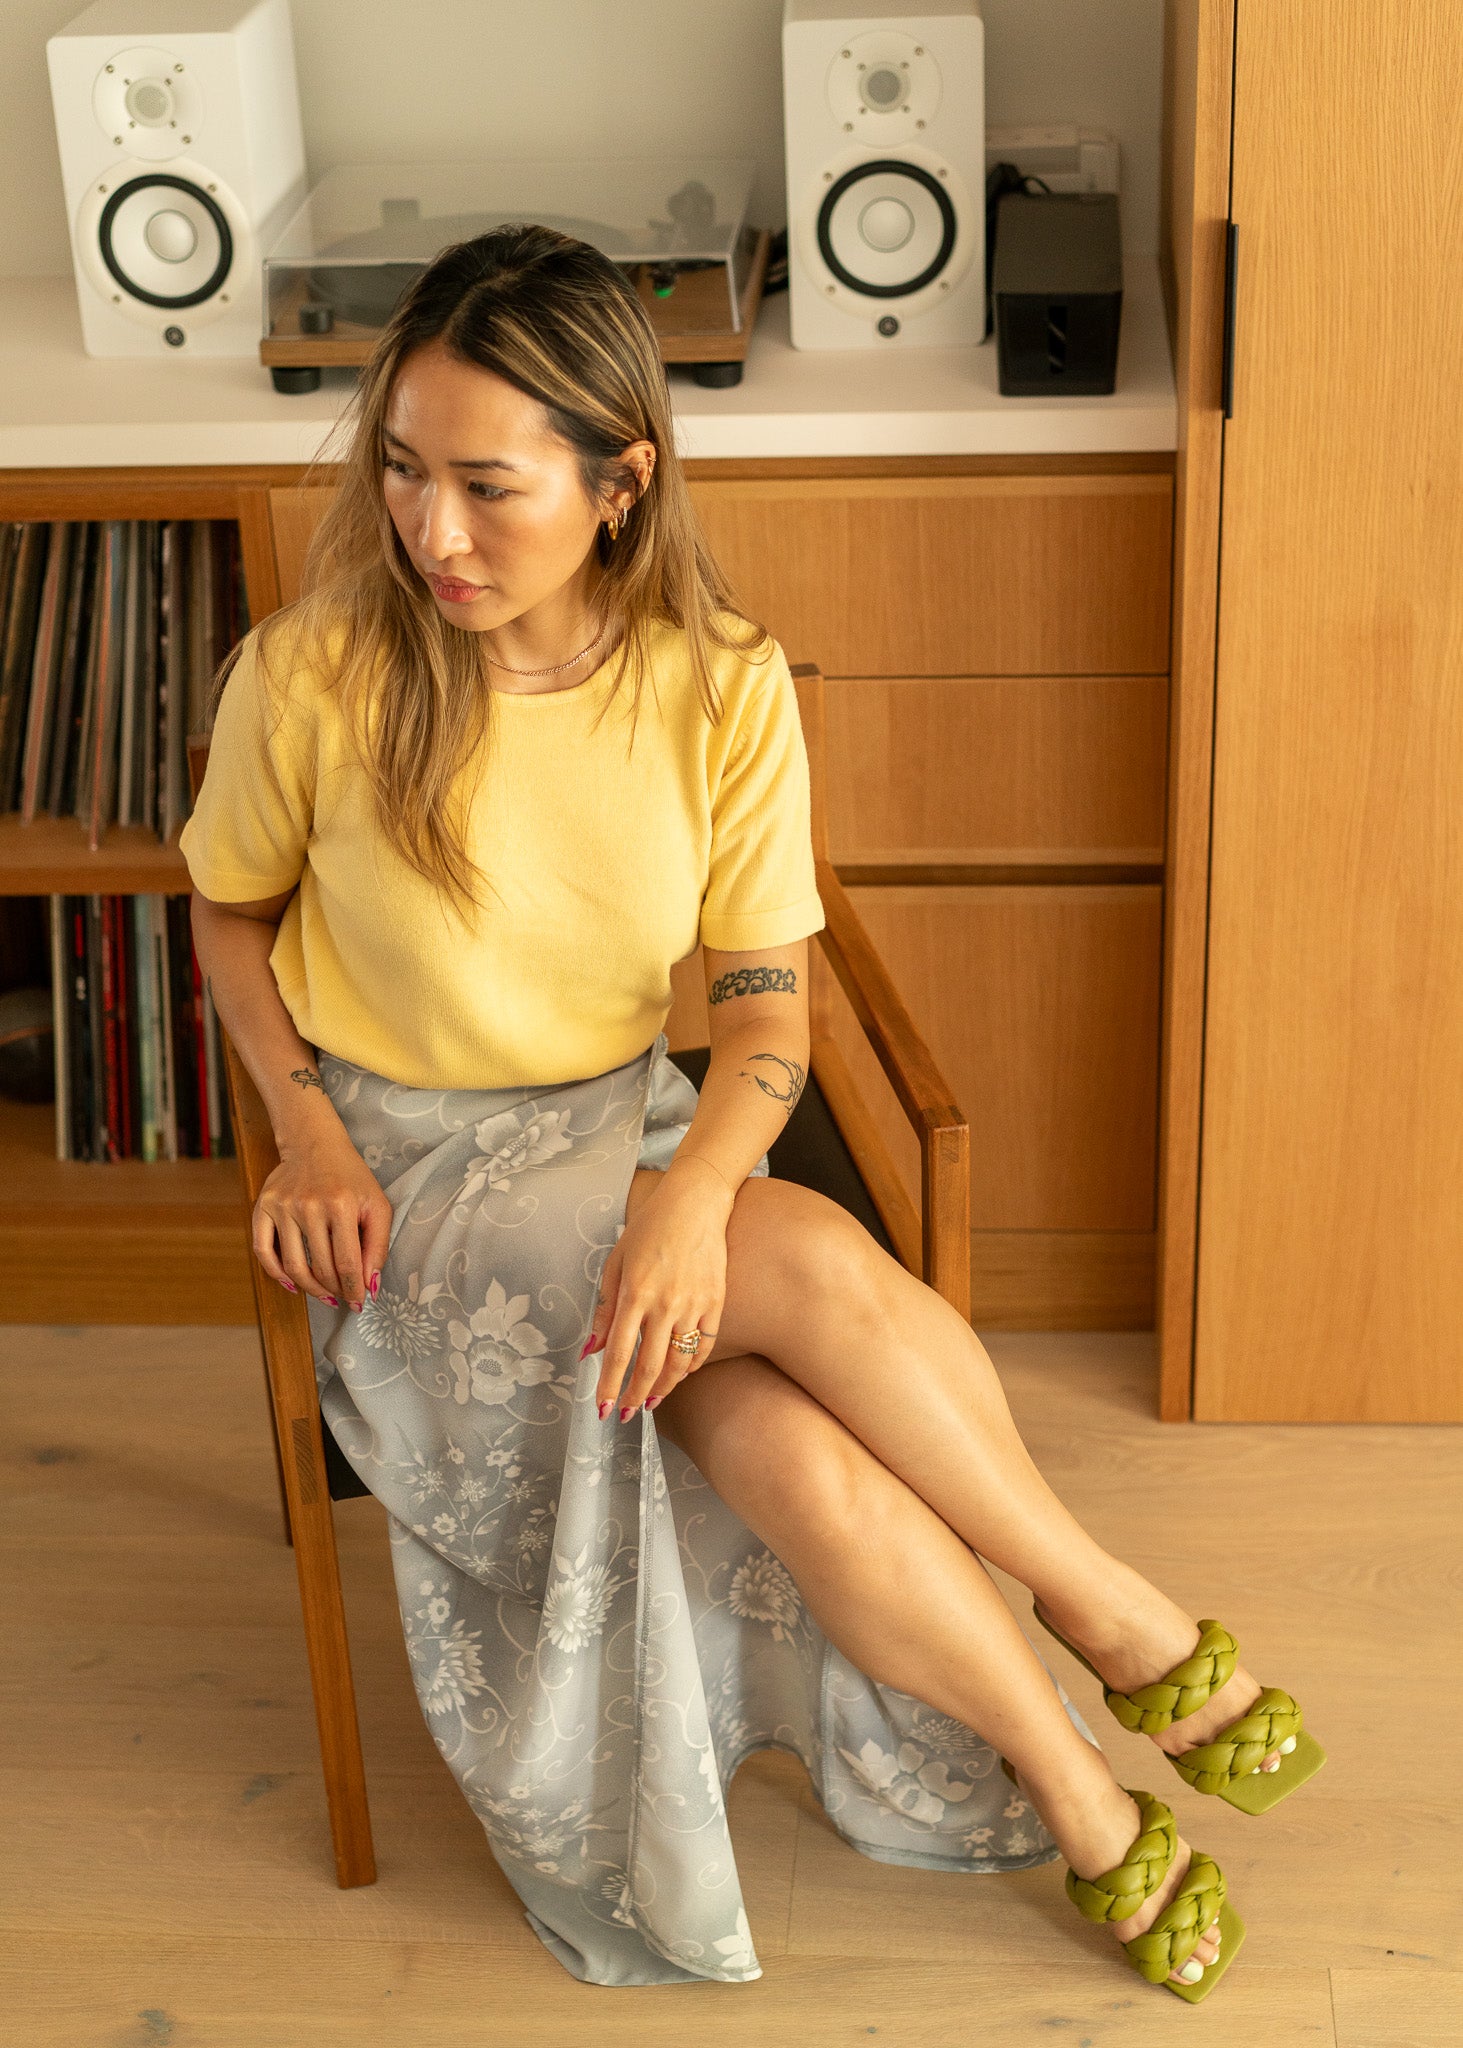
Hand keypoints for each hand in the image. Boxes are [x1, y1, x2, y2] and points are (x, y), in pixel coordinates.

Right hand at [254, 1127, 392, 1312]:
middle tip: (344, 1297)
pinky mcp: (263, 1207)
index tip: (359, 1302)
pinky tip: (293, 1284)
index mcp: (341, 1205)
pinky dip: (277, 1274)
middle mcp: (309, 1205)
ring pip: (293, 1266)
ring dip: (311, 1289)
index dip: (354, 1289)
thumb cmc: (351, 1179)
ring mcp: (283, 1207)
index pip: (347, 1263)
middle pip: (321, 1268)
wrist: (315, 1145)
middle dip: (335, 1290)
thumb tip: (370, 1286)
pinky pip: (264, 1252)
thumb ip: (378, 1246)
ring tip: (324, 1294)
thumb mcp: (377, 1205)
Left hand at [587, 1158, 735, 1418]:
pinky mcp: (717, 1302)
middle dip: (636, 1397)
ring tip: (651, 1402)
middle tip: (626, 1415)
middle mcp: (665, 1303)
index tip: (604, 1410)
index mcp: (635, 1293)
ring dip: (664, 1388)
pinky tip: (679, 1374)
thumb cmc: (649, 1228)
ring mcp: (694, 1305)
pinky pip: (705, 1345)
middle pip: (649, 1366)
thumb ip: (605, 1310)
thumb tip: (591, 1350)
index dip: (610, 1386)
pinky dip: (692, 1366)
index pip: (619, 1353)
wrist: (695, 1204)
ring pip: (680, 1362)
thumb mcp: (616, 1263)